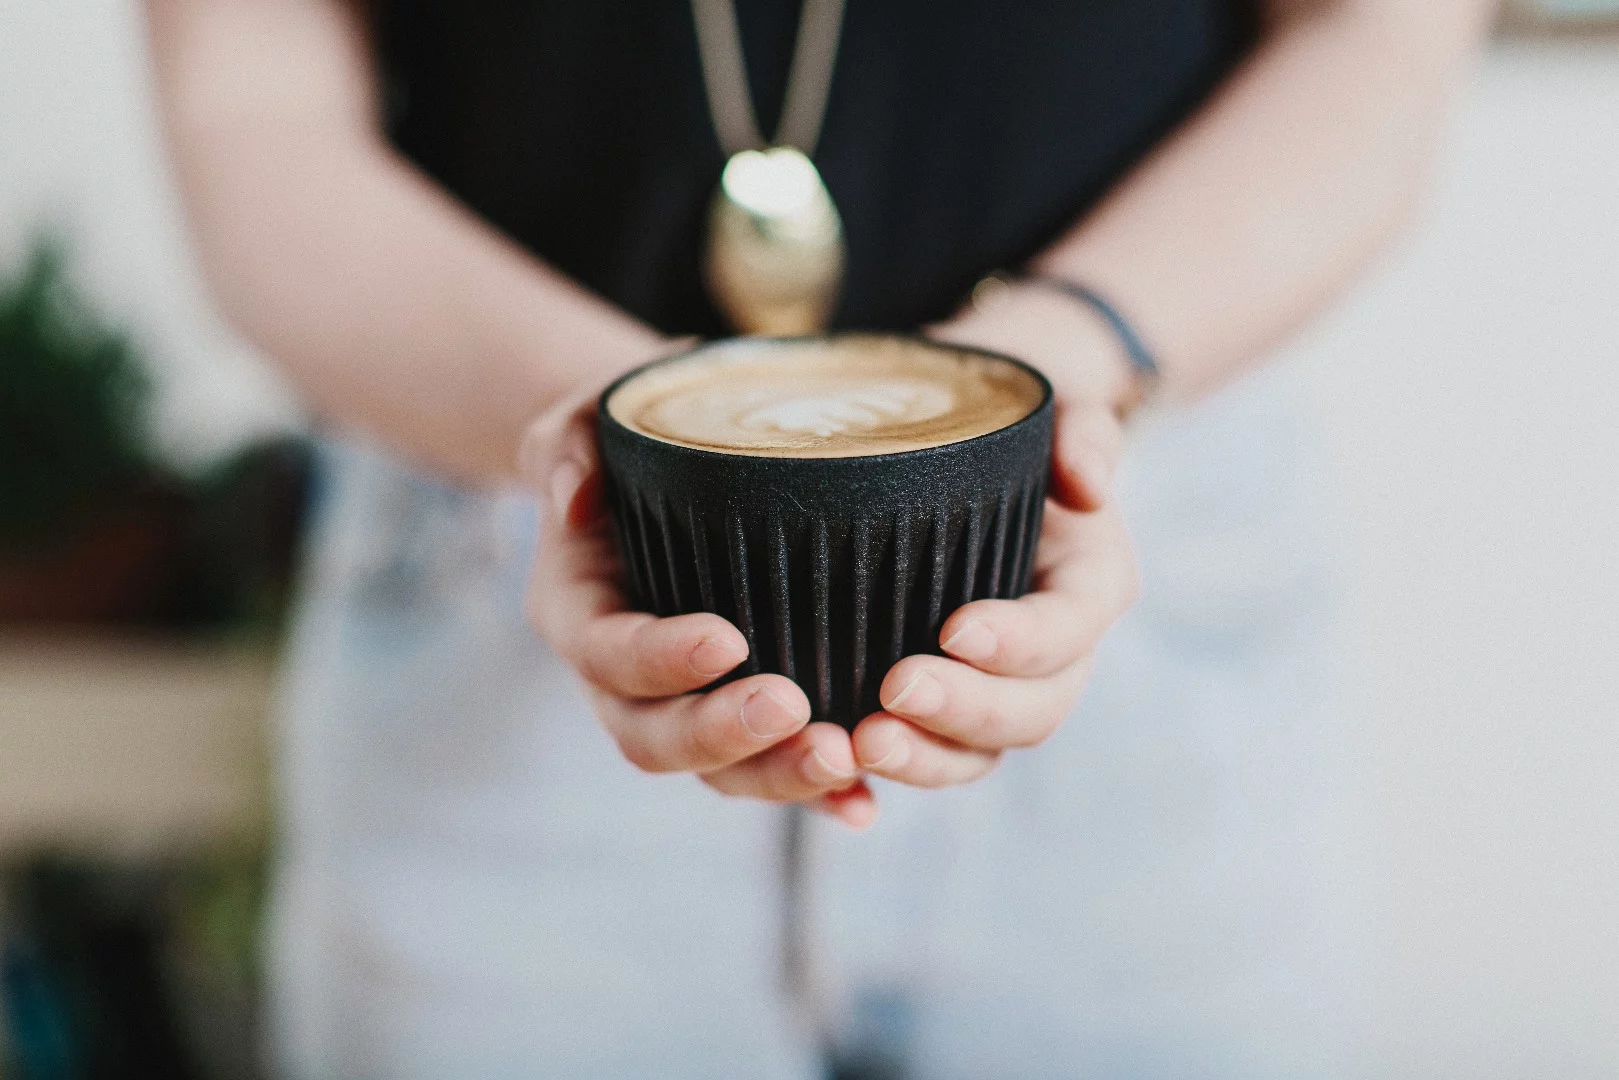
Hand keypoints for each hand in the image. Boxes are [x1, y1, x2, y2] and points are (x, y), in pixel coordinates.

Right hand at [520, 389, 878, 828]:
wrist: (668, 472)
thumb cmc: (631, 435)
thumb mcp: (588, 417)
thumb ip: (569, 444)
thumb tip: (574, 499)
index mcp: (577, 609)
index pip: (607, 654)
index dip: (660, 660)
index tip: (729, 638)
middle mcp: (620, 679)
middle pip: (654, 738)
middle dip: (722, 735)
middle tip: (794, 708)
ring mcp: (681, 708)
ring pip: (716, 771)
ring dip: (777, 778)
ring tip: (844, 759)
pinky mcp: (738, 720)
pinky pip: (771, 771)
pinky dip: (815, 798)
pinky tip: (863, 805)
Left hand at [844, 283, 1142, 787]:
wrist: (961, 447)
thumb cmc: (1003, 425)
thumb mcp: (1052, 406)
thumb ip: (1082, 431)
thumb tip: (1089, 481)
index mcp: (1088, 585)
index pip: (1067, 629)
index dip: (1021, 642)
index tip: (955, 628)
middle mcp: (1053, 653)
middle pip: (1029, 712)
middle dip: (964, 712)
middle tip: (892, 692)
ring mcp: (996, 690)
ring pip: (975, 752)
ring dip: (922, 760)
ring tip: (855, 744)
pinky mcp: (937, 708)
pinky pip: (922, 758)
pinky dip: (884, 781)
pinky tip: (838, 786)